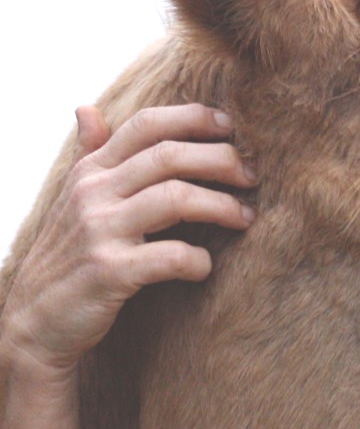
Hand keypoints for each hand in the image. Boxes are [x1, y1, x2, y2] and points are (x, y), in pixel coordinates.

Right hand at [2, 103, 256, 374]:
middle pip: (168, 156)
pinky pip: (170, 256)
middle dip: (220, 160)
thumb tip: (88, 109)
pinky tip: (206, 266)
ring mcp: (100, 230)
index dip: (193, 119)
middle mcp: (93, 193)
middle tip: (252, 176)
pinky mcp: (110, 271)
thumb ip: (88, 156)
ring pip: (175, 198)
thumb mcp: (72, 200)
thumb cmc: (67, 259)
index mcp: (91, 172)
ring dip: (221, 205)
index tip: (231, 126)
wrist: (37, 320)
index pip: (146, 125)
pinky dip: (198, 260)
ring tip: (246, 217)